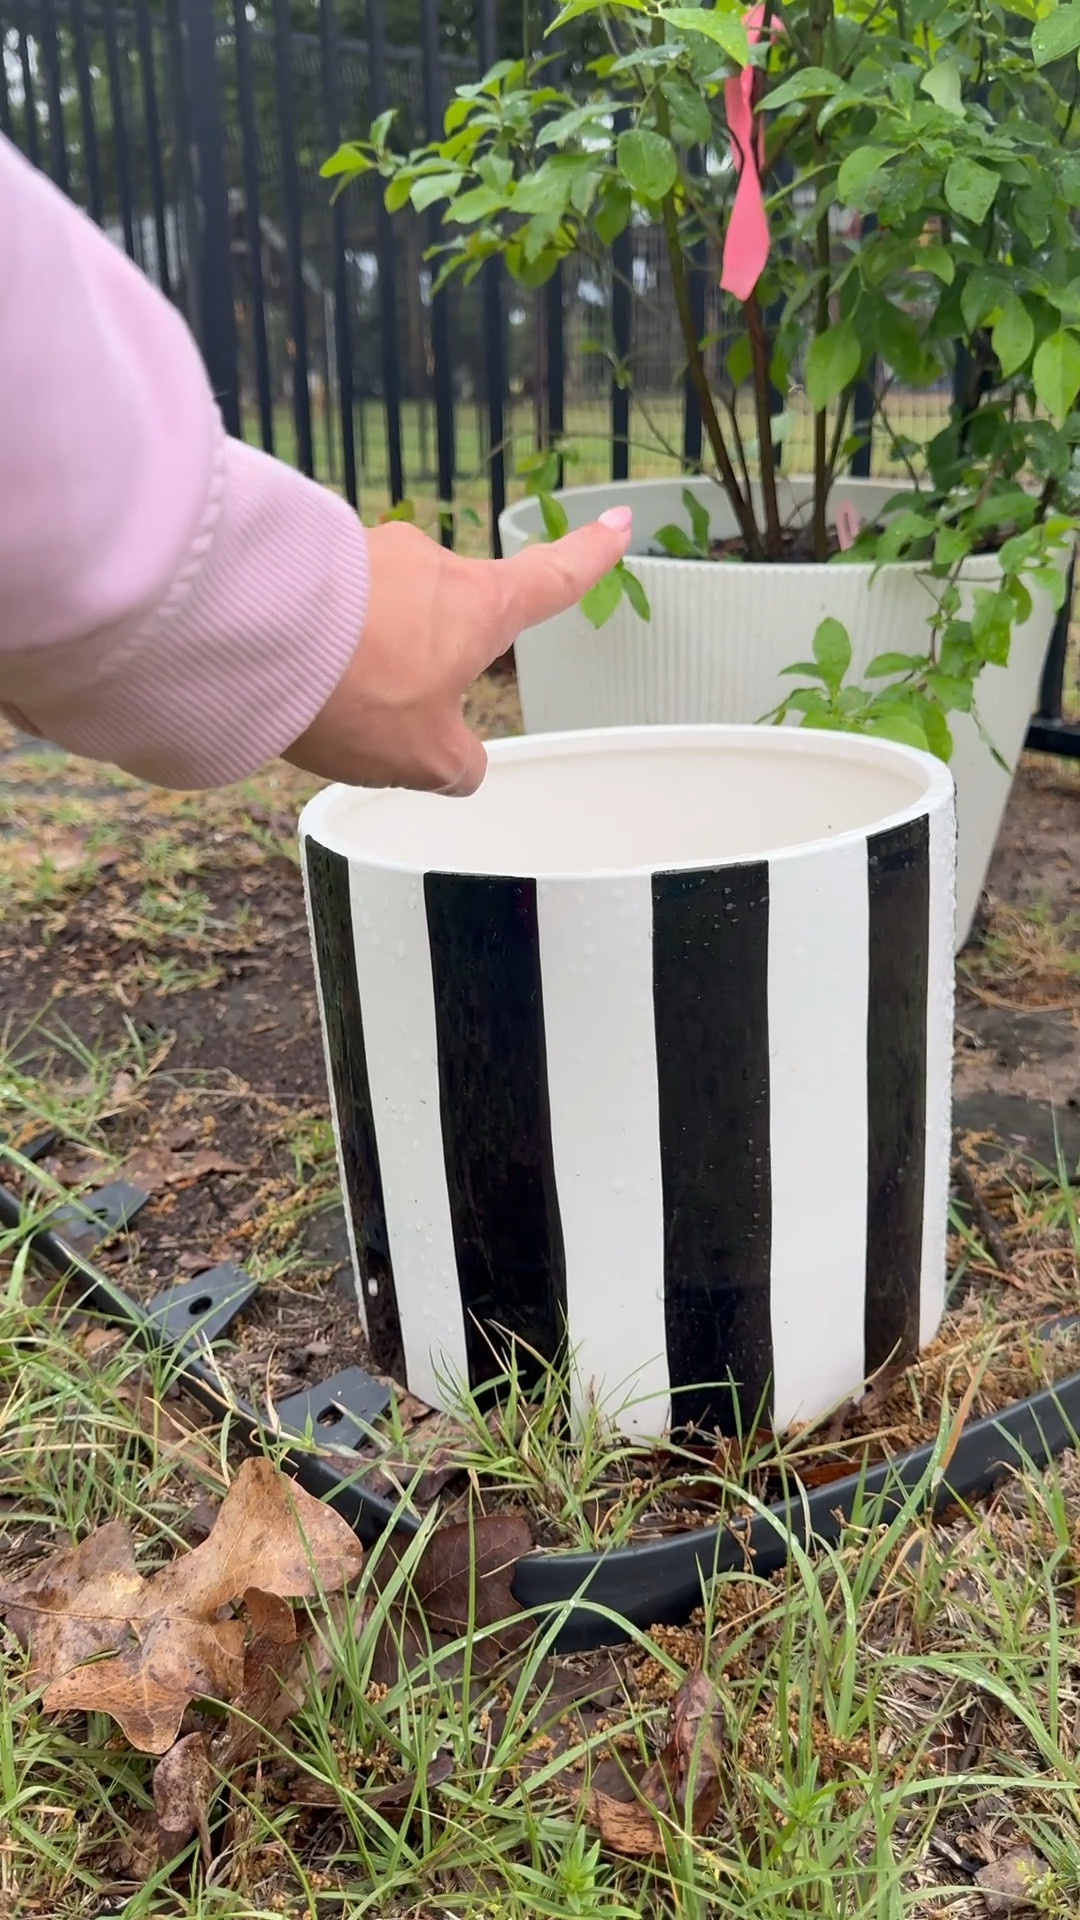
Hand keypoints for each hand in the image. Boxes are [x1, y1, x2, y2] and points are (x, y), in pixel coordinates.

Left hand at [284, 507, 631, 794]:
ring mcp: (372, 552)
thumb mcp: (424, 758)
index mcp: (482, 606)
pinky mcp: (315, 553)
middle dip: (423, 660)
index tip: (619, 524)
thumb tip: (463, 768)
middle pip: (448, 614)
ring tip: (327, 704)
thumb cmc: (359, 691)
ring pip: (385, 613)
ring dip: (366, 654)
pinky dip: (326, 640)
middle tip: (385, 712)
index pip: (553, 577)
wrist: (255, 633)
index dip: (591, 556)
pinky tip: (297, 675)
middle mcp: (433, 565)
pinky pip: (334, 605)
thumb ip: (456, 765)